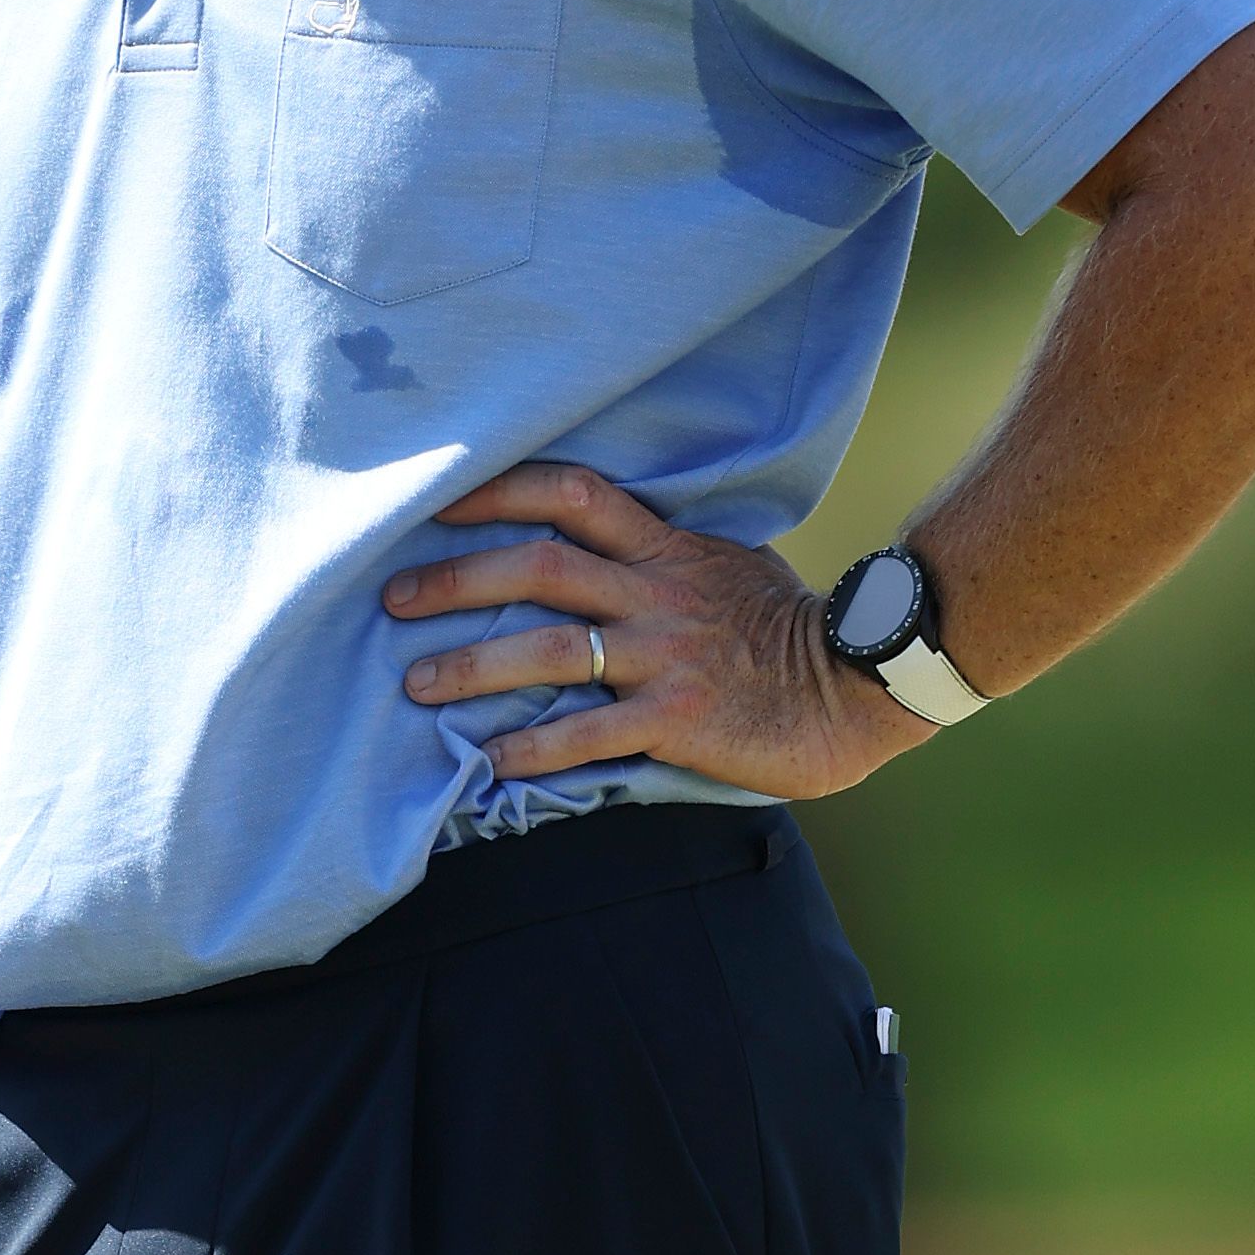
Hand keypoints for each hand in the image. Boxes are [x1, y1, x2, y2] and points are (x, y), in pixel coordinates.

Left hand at [381, 464, 916, 798]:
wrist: (860, 686)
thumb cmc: (787, 630)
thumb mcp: (725, 567)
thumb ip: (660, 557)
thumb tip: (595, 550)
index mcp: (668, 548)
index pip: (573, 494)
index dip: (501, 491)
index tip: (438, 503)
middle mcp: (659, 592)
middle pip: (541, 567)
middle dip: (458, 579)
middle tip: (394, 600)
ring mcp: (668, 655)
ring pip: (552, 649)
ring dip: (474, 666)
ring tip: (417, 686)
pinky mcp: (679, 718)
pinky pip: (590, 732)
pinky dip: (533, 747)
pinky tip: (488, 764)